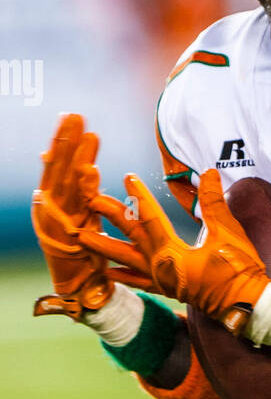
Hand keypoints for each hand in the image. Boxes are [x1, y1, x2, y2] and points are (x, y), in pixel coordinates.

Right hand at [31, 113, 146, 318]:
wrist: (80, 283)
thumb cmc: (83, 246)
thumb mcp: (79, 211)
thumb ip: (75, 187)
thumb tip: (67, 158)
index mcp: (52, 198)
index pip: (57, 162)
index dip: (63, 140)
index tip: (71, 116)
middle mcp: (51, 206)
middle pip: (59, 167)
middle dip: (67, 141)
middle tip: (76, 115)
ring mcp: (58, 220)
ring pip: (69, 183)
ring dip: (79, 158)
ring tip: (89, 135)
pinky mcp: (69, 234)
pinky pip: (80, 207)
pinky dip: (85, 188)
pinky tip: (92, 170)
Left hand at [79, 169, 268, 332]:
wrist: (246, 307)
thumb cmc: (239, 271)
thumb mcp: (229, 233)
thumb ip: (214, 202)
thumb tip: (209, 172)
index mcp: (172, 253)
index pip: (150, 218)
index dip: (138, 196)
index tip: (127, 178)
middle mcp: (160, 267)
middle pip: (130, 237)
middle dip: (110, 217)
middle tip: (91, 201)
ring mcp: (162, 280)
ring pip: (125, 262)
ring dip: (104, 248)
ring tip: (84, 238)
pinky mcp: (168, 290)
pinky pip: (138, 282)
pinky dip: (122, 277)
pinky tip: (109, 273)